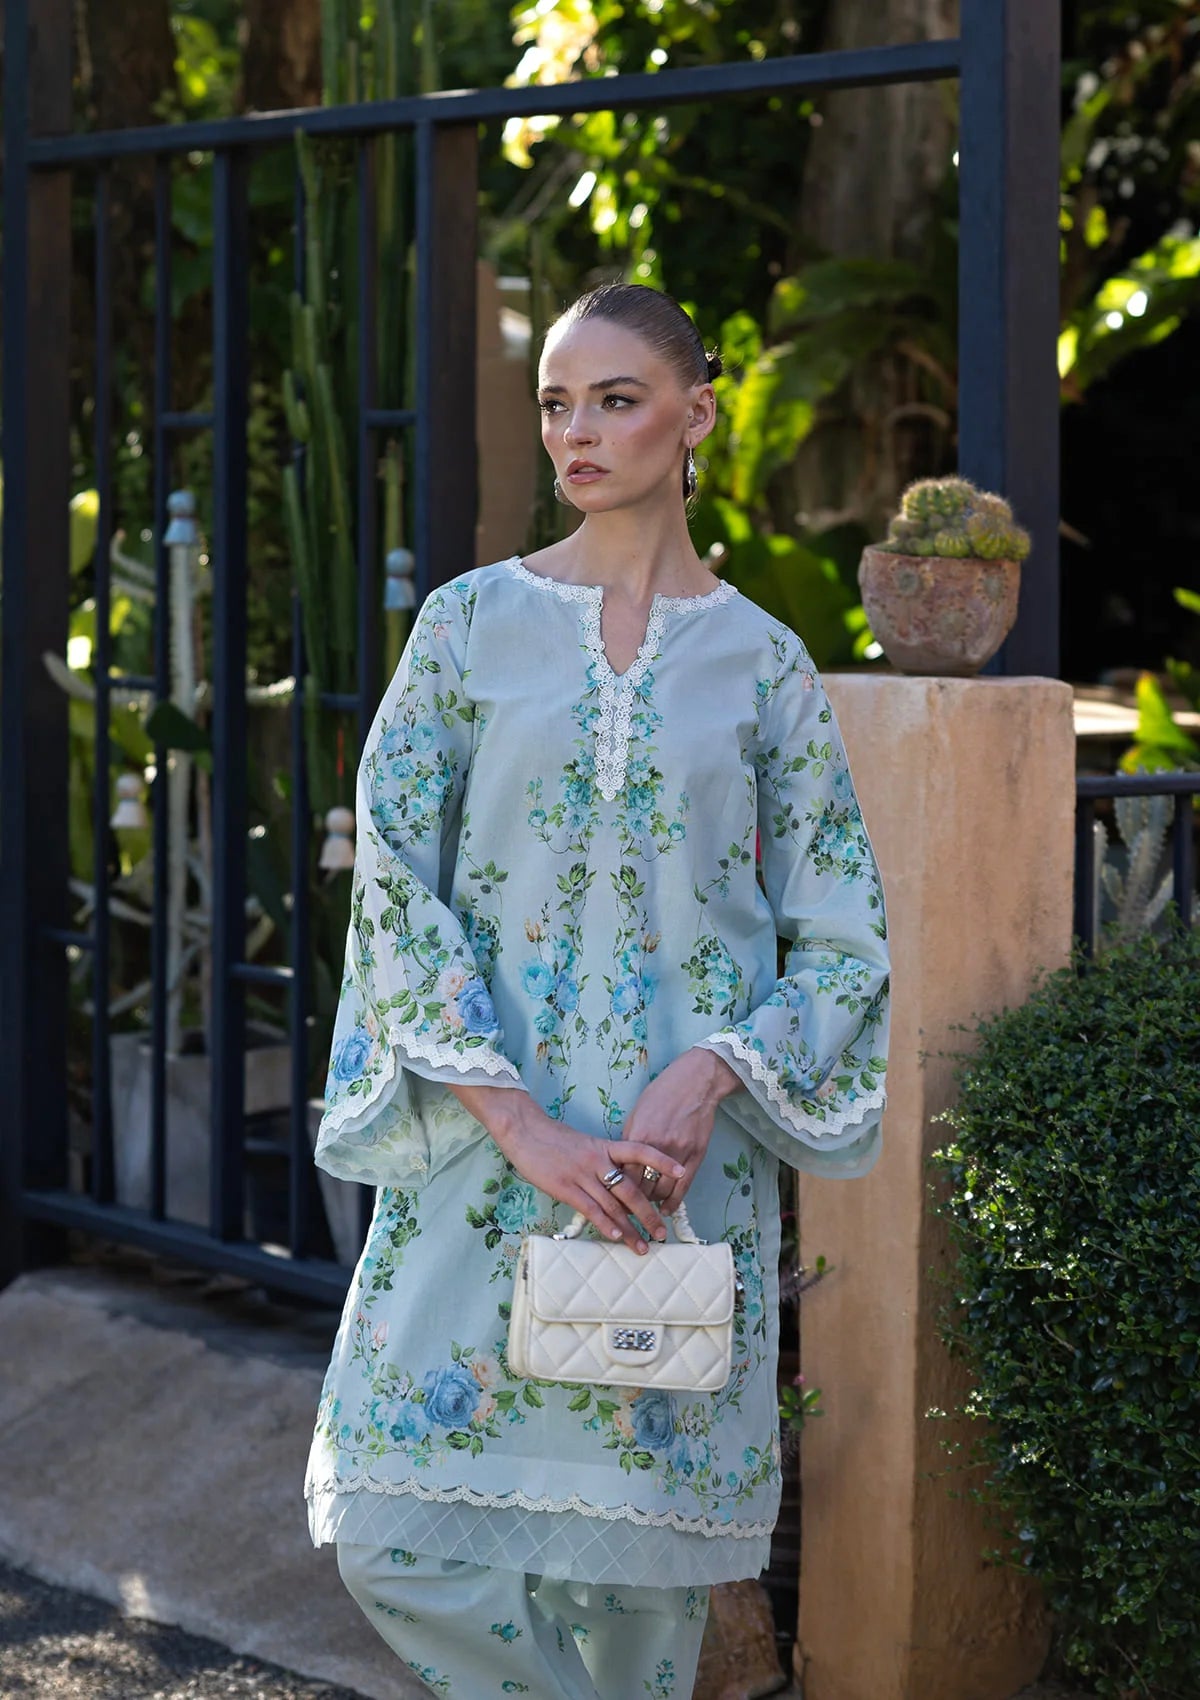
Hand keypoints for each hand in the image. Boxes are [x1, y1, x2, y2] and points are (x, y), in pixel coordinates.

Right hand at [445, 1082, 684, 1251]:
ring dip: (630, 1229)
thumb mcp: (586, 1145)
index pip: (641, 1151)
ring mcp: (582, 1174)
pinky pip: (590, 1209)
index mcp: (606, 1146)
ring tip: (643, 1246)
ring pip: (613, 1205)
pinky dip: (605, 1224)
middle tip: (662, 1233)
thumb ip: (604, 1162)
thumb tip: (620, 1186)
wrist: (525, 1131)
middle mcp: (598, 1160)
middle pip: (631, 1189)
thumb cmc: (555, 1139)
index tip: (682, 1172)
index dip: (662, 1161)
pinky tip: (615, 1236)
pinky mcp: (564, 1187)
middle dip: (649, 1214)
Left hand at [620, 1048, 741, 1215]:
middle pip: (640, 1187)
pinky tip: (666, 1210)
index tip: (611, 1199)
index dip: (616, 1191)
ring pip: (661, 1191)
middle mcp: (657, 1148)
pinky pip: (683, 1188)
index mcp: (638, 1136)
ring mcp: (678, 1153)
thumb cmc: (662, 1094)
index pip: (623, 1175)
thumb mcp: (637, 1114)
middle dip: (632, 1202)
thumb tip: (621, 1164)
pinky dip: (673, 1202)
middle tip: (626, 1210)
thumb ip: (629, 1140)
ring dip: (652, 1203)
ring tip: (646, 1208)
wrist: (695, 1082)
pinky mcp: (696, 1156)